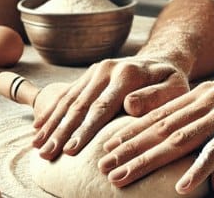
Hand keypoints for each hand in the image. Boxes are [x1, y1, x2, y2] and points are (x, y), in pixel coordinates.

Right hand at [32, 56, 189, 159]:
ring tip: (38, 146)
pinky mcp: (89, 75)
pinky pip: (67, 95)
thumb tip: (130, 105)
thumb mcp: (175, 88)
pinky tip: (38, 129)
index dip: (85, 129)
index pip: (102, 106)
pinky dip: (51, 113)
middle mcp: (107, 68)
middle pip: (80, 104)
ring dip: (51, 124)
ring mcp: (96, 70)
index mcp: (127, 73)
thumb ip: (156, 97)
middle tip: (47, 154)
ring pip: (69, 100)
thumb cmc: (171, 82)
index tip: (71, 150)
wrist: (162, 59)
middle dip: (61, 131)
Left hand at [97, 70, 213, 193]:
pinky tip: (180, 186)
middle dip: (129, 149)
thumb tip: (186, 125)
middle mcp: (208, 100)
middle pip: (161, 128)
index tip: (107, 148)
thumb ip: (208, 110)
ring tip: (125, 176)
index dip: (131, 132)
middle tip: (103, 166)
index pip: (159, 115)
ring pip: (179, 139)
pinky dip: (198, 169)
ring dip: (149, 160)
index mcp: (203, 95)